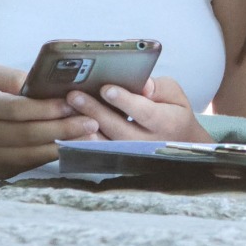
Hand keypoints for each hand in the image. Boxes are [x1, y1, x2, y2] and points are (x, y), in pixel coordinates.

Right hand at [0, 64, 100, 184]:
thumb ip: (9, 77)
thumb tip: (41, 82)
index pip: (16, 110)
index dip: (46, 108)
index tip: (71, 102)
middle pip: (27, 135)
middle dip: (62, 129)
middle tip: (92, 121)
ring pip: (29, 155)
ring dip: (62, 146)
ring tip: (90, 136)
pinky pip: (26, 166)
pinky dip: (50, 158)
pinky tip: (72, 148)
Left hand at [65, 76, 209, 142]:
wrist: (179, 145)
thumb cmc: (174, 114)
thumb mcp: (175, 95)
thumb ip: (158, 87)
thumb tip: (142, 85)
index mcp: (166, 123)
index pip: (145, 112)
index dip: (125, 101)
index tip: (107, 89)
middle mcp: (148, 142)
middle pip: (118, 128)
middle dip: (95, 110)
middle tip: (75, 96)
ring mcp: (131, 155)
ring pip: (104, 143)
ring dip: (83, 127)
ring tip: (67, 110)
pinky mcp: (118, 160)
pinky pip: (97, 152)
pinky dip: (82, 141)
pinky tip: (69, 127)